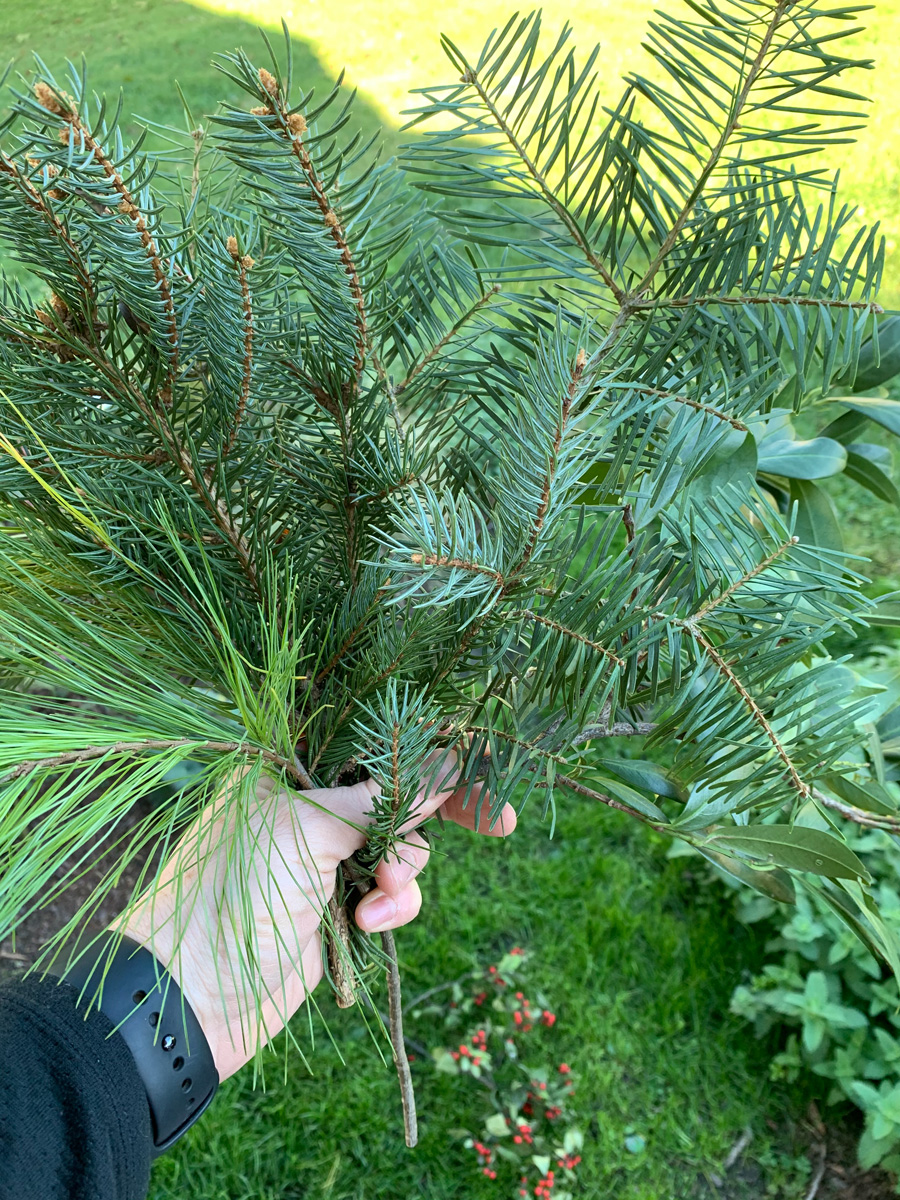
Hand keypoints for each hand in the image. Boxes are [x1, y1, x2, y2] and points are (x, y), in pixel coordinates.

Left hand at [116, 757, 515, 1078]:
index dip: (428, 758)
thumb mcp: (311, 825)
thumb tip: (445, 763)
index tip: (484, 770)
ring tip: (379, 896)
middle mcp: (309, 809)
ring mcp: (322, 863)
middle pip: (396, 799)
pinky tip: (366, 922)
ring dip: (404, 872)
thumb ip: (382, 799)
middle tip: (502, 823)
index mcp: (288, 771)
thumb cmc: (238, 886)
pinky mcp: (335, 912)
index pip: (372, 749)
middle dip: (437, 816)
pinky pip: (390, 898)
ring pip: (400, 852)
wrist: (194, 993)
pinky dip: (391, 908)